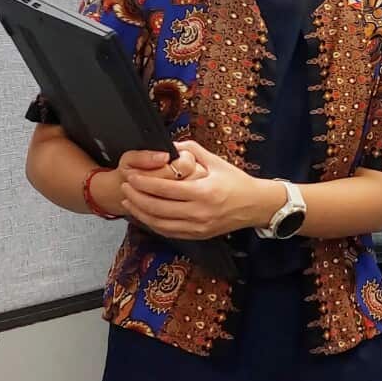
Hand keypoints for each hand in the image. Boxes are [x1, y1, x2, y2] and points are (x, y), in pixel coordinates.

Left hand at [119, 140, 280, 239]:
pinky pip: (169, 232)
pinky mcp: (198, 235)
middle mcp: (199, 212)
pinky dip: (153, 224)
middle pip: (157, 208)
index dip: (144, 183)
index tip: (131, 176)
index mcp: (204, 192)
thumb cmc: (237, 182)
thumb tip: (170, 145)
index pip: (165, 189)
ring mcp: (198, 226)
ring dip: (140, 213)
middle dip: (136, 197)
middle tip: (124, 187)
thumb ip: (192, 151)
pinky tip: (144, 215)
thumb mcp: (217, 162)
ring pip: (159, 223)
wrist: (256, 206)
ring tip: (128, 201)